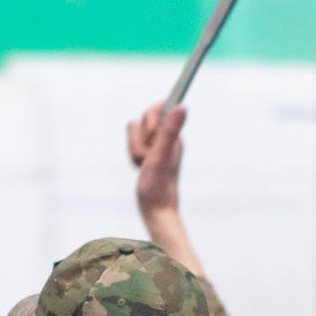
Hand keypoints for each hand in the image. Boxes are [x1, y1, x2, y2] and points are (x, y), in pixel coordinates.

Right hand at [125, 104, 201, 276]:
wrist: (156, 209)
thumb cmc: (159, 186)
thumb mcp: (161, 155)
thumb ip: (170, 130)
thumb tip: (182, 106)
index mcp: (174, 134)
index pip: (161, 107)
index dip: (151, 117)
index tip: (153, 134)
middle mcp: (167, 136)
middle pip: (144, 119)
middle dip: (140, 138)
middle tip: (148, 156)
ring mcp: (157, 145)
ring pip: (135, 132)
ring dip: (135, 149)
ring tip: (144, 164)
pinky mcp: (149, 153)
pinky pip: (133, 144)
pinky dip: (133, 156)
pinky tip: (140, 167)